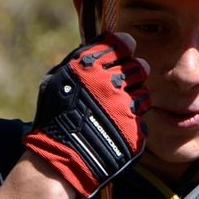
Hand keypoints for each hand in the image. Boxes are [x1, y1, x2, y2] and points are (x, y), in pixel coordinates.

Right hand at [24, 34, 150, 197]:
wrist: (59, 157)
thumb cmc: (55, 116)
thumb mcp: (59, 79)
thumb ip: (83, 59)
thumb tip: (110, 42)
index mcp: (91, 67)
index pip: (121, 43)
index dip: (123, 47)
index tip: (123, 51)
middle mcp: (111, 83)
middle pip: (139, 67)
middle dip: (132, 73)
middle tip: (121, 85)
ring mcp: (124, 107)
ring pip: (144, 93)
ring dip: (134, 99)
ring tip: (116, 110)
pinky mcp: (134, 129)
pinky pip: (141, 119)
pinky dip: (131, 122)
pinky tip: (115, 128)